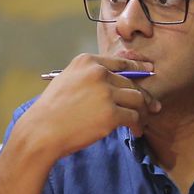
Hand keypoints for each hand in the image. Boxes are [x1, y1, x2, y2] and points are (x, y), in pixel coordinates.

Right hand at [15, 53, 158, 156]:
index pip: (121, 62)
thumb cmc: (52, 110)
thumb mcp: (68, 81)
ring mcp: (105, 93)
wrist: (42, 131)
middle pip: (132, 83)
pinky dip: (138, 125)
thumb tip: (118, 82)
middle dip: (144, 97)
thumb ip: (91, 77)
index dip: (139, 67)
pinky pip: (134, 117)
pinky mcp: (111, 113)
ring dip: (143, 112)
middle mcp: (98, 73)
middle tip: (152, 108)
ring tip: (142, 122)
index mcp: (87, 62)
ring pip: (137, 99)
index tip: (151, 71)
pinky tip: (136, 132)